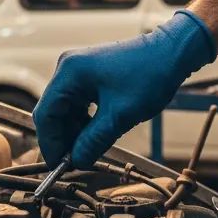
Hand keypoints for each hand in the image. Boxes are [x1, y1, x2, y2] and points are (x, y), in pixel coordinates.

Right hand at [33, 9, 215, 168]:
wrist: (172, 53)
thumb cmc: (150, 75)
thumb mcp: (120, 116)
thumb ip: (94, 140)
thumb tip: (77, 161)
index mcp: (69, 72)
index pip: (45, 114)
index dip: (50, 143)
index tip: (59, 164)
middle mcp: (68, 68)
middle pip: (53, 112)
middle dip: (63, 138)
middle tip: (75, 161)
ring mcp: (79, 70)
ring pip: (65, 109)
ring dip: (74, 132)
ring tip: (87, 151)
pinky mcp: (90, 75)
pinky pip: (78, 103)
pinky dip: (84, 121)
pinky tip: (94, 135)